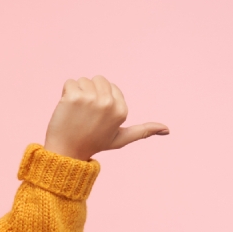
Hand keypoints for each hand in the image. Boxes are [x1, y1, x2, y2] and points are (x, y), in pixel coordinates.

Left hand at [43, 75, 168, 160]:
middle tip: (84, 114)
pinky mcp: (74, 96)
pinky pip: (69, 82)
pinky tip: (66, 109)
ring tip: (75, 113)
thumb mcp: (121, 139)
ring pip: (82, 80)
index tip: (95, 117)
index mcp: (122, 110)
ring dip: (76, 93)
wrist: (67, 152)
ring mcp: (91, 100)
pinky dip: (64, 93)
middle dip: (89, 92)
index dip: (100, 99)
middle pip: (97, 80)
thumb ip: (143, 131)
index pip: (109, 86)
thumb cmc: (93, 144)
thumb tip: (168, 130)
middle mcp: (109, 104)